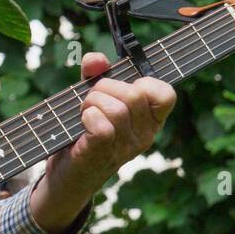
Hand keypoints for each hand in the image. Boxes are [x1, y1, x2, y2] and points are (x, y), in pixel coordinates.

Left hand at [31, 53, 176, 233]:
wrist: (68, 174)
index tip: (124, 87)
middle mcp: (144, 135)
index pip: (166, 95)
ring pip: (117, 109)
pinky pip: (102, 126)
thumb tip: (96, 59)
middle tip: (91, 100)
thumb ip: (96, 74)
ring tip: (84, 111)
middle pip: (134, 95)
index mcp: (149, 120)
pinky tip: (82, 122)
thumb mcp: (94, 98)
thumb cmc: (85, 132)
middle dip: (104, 88)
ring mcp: (125, 147)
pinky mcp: (103, 154)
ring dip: (92, 102)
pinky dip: (87, 117)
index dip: (144, 82)